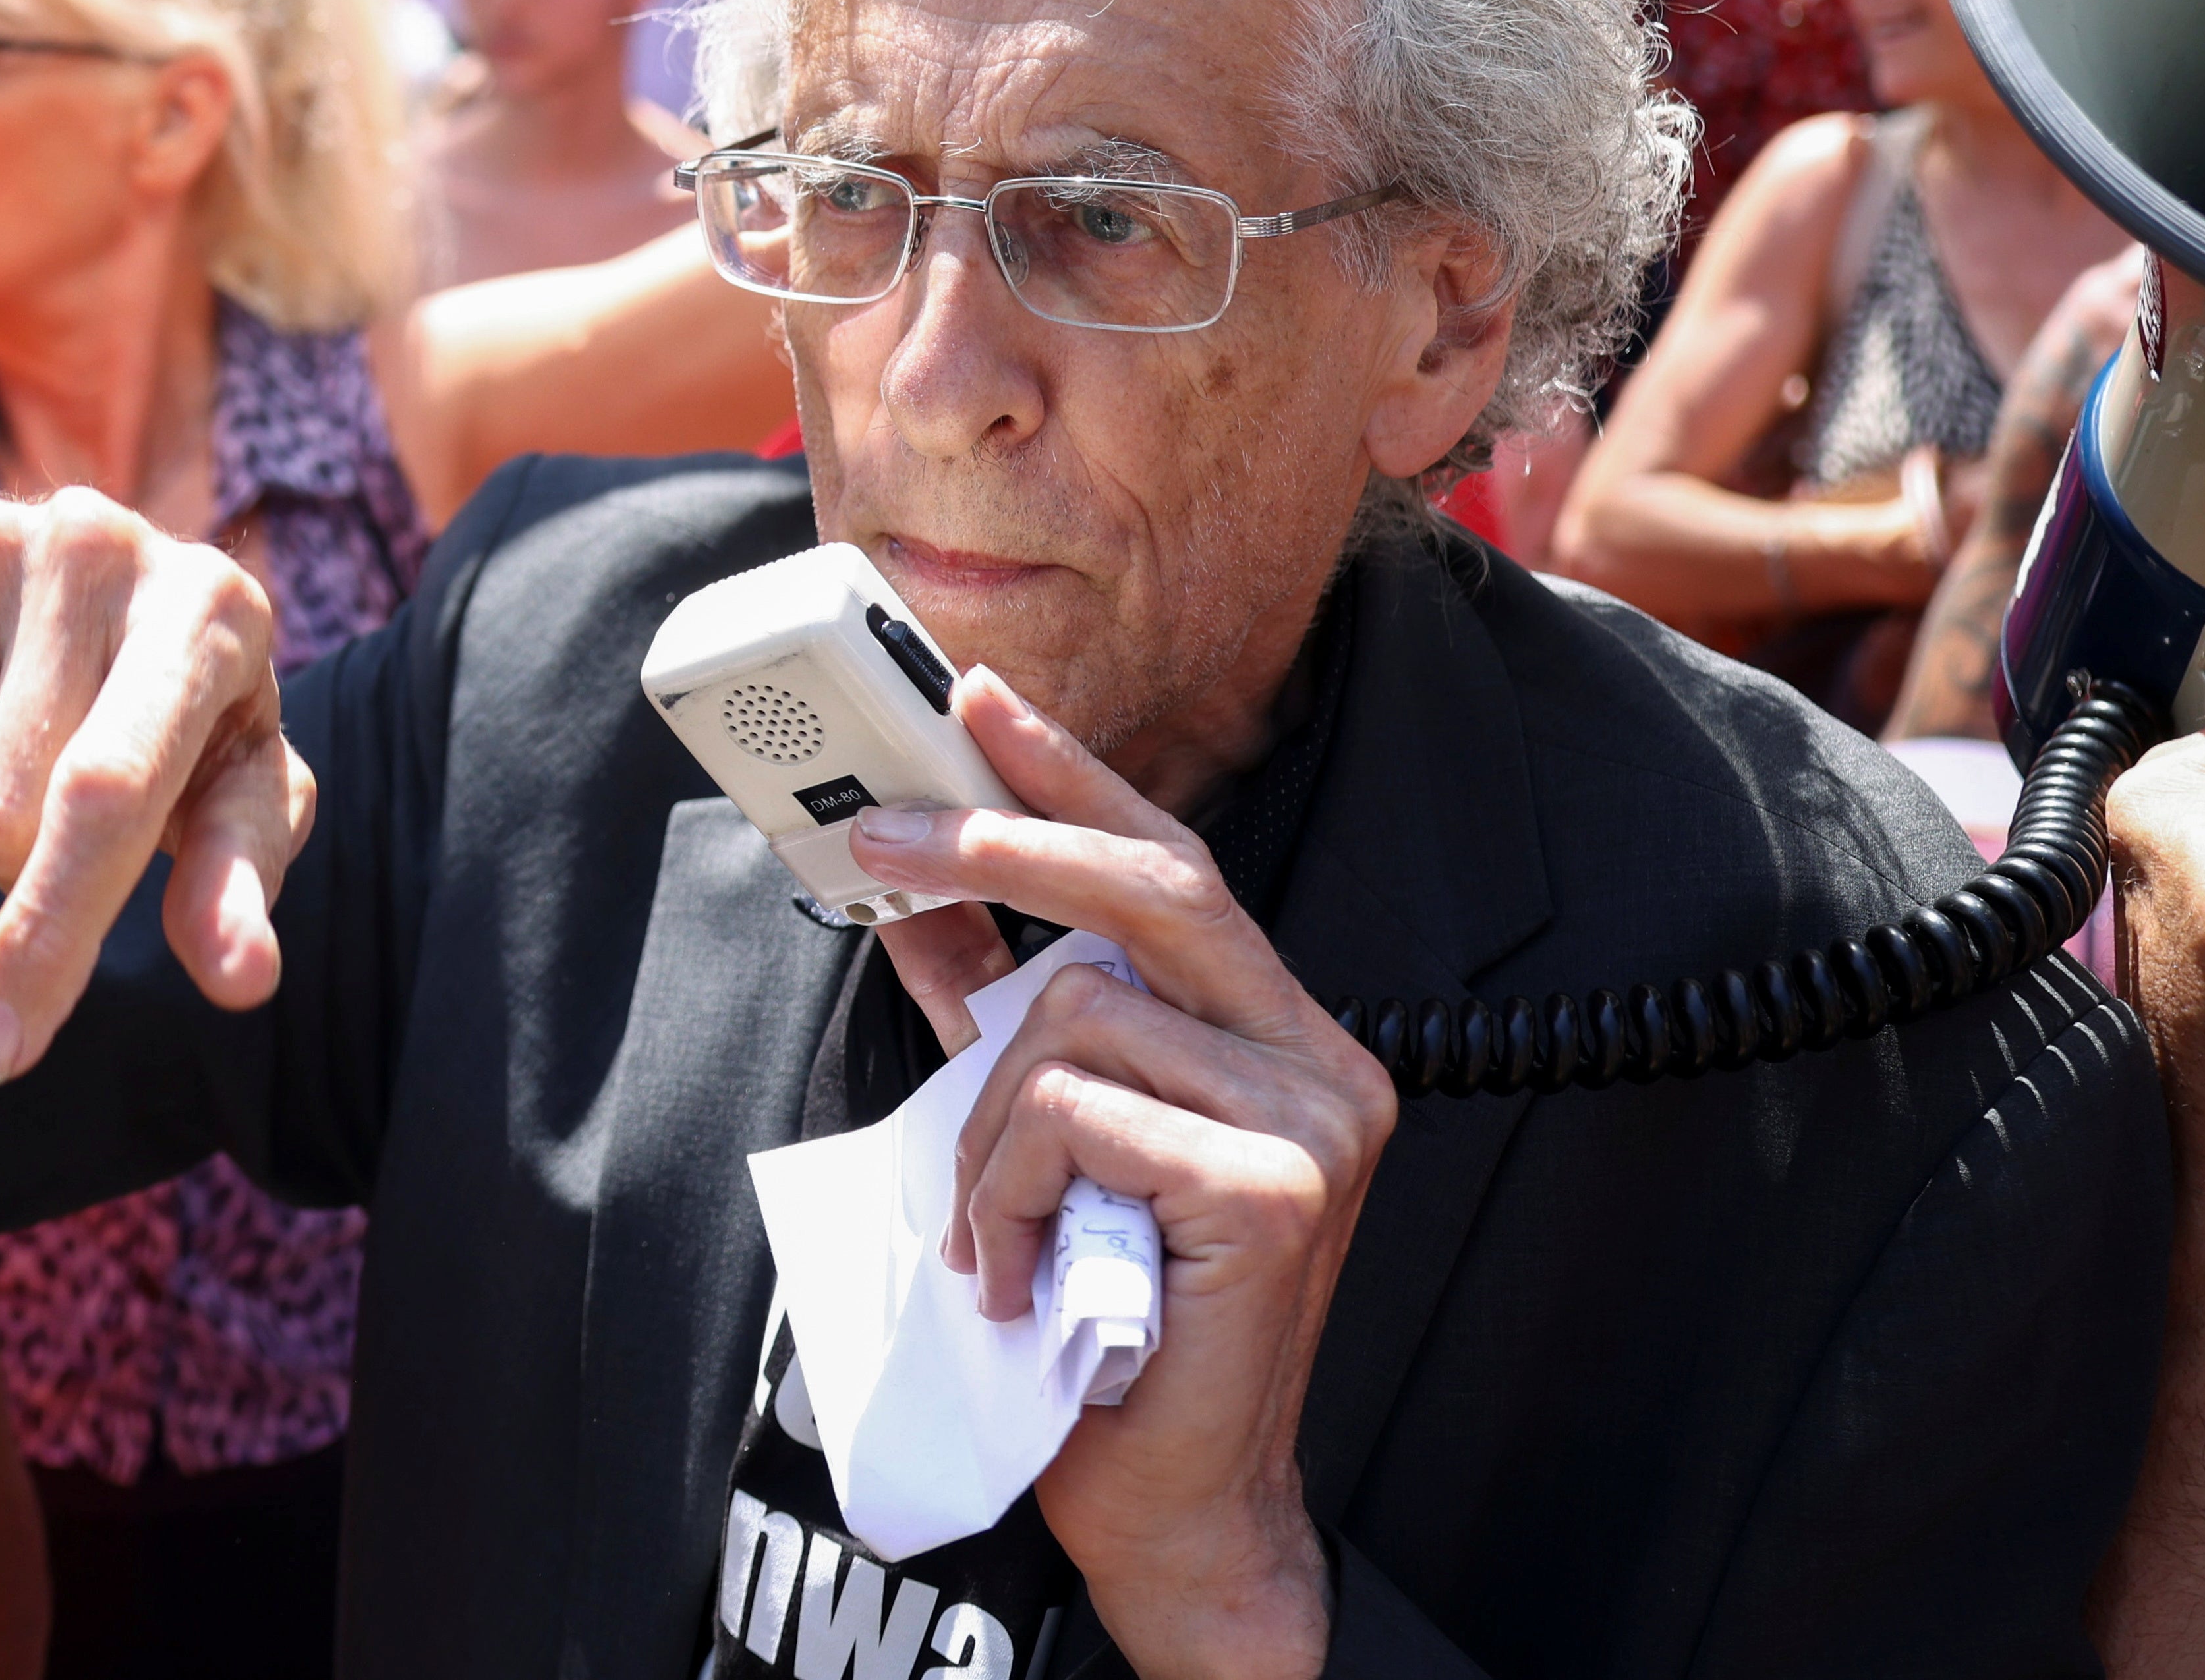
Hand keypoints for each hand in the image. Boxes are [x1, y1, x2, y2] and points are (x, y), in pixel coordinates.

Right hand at [0, 488, 313, 1084]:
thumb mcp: (233, 800)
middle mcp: (96, 542)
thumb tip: (244, 979)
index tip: (3, 1054)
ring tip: (13, 770)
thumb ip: (238, 885)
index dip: (52, 933)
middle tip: (65, 817)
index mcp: (210, 605)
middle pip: (0, 815)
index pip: (108, 794)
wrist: (87, 612)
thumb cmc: (183, 734)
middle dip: (22, 870)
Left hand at [848, 669, 1393, 1679]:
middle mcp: (1322, 1059)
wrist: (1173, 1506)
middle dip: (1004, 840)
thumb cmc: (1108, 1330)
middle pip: (1152, 886)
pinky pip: (1077, 1112)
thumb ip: (1003, 1024)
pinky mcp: (1274, 1185)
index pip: (1177, 866)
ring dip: (989, 1122)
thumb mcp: (1042, 1143)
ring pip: (1079, 1018)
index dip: (1077, 774)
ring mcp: (1312, 1119)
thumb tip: (925, 907)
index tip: (984, 697)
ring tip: (995, 1227)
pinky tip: (1022, 1266)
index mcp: (1281, 1036)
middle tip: (882, 837)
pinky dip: (1009, 1183)